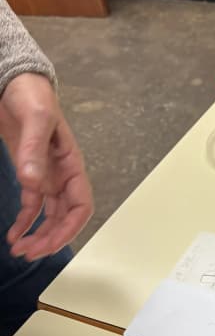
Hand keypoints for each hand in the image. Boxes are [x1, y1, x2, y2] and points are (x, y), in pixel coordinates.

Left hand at [0, 73, 92, 259]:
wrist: (15, 82)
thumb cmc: (32, 95)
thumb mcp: (36, 118)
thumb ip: (34, 150)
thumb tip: (33, 184)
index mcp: (72, 164)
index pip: (81, 206)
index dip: (70, 229)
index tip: (49, 245)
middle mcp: (62, 175)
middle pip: (65, 218)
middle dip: (49, 239)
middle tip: (27, 254)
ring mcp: (46, 176)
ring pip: (49, 216)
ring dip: (38, 235)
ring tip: (19, 250)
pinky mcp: (30, 174)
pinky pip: (32, 206)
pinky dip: (24, 222)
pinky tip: (13, 235)